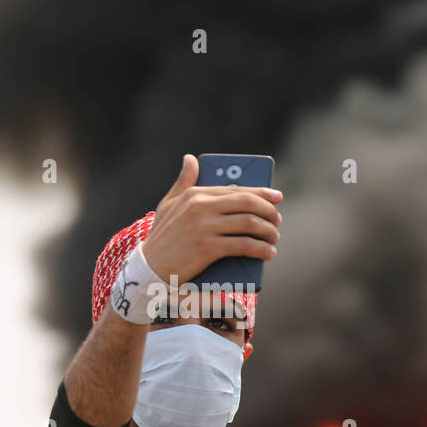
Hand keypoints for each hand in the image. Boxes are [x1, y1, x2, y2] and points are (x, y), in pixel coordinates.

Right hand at [140, 154, 282, 283]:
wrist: (149, 268)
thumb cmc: (161, 237)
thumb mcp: (168, 205)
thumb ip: (183, 181)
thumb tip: (190, 159)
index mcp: (194, 194)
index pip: (236, 189)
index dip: (261, 193)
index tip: (277, 197)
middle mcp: (200, 206)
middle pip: (247, 203)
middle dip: (268, 211)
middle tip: (277, 220)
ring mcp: (204, 227)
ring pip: (249, 223)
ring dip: (268, 231)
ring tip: (274, 238)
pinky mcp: (208, 248)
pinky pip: (244, 245)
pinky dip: (261, 249)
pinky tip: (268, 253)